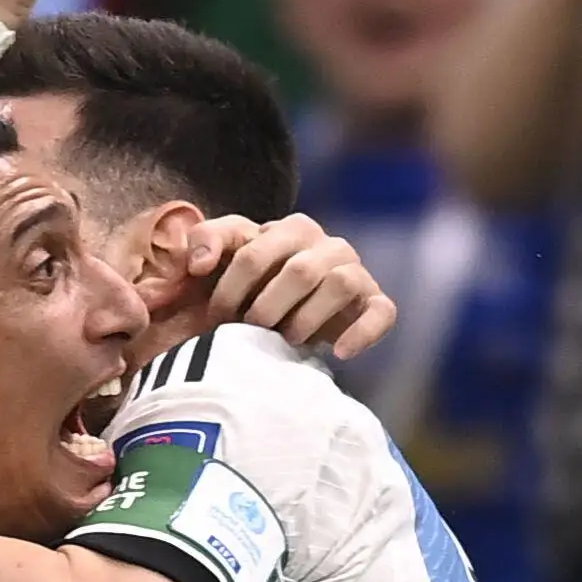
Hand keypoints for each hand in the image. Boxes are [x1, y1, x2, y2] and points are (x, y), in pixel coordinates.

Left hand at [184, 213, 396, 359]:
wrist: (285, 319)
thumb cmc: (251, 284)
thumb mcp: (223, 257)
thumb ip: (206, 240)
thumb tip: (200, 263)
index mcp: (291, 229)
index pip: (254, 254)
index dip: (231, 290)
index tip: (218, 316)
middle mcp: (329, 245)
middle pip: (299, 271)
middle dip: (268, 308)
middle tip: (252, 331)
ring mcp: (355, 272)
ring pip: (340, 284)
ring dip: (308, 319)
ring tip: (288, 339)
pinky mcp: (376, 303)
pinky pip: (382, 313)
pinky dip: (362, 333)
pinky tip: (339, 352)